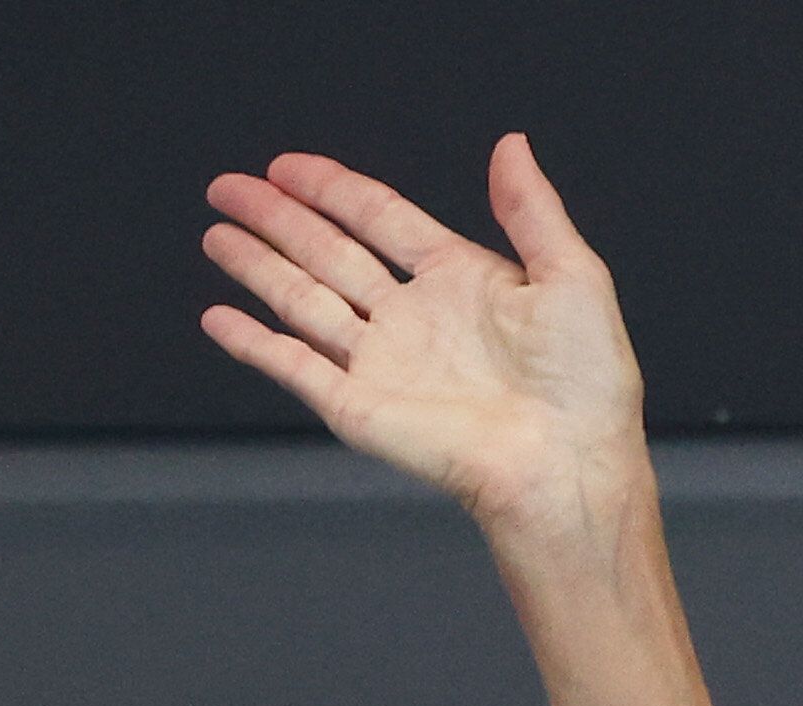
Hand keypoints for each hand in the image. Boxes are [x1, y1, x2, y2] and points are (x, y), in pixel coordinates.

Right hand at [201, 135, 651, 548]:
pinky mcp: (359, 407)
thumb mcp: (572, 276)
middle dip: (276, 218)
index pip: (380, 219)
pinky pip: (294, 366)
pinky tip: (218, 317)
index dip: (332, 189)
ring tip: (215, 232)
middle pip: (328, 251)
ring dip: (256, 266)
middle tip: (227, 187)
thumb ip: (532, 209)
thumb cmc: (587, 384)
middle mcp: (415, 318)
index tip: (287, 165)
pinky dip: (253, 342)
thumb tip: (512, 144)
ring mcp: (383, 362)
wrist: (566, 465)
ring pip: (302, 299)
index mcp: (461, 281)